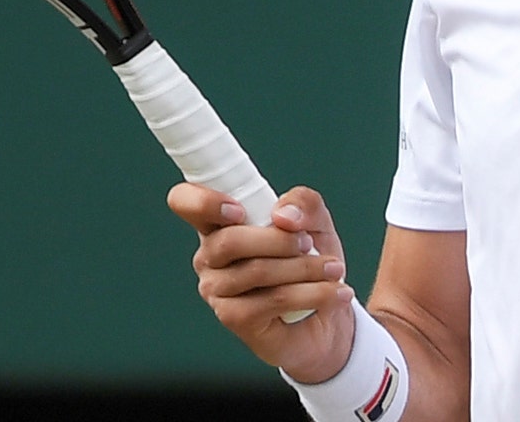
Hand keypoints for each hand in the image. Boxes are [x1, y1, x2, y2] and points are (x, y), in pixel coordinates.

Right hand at [168, 182, 356, 381]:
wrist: (329, 317)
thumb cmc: (311, 261)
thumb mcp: (316, 222)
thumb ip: (303, 203)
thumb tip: (283, 216)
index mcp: (219, 223)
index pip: (184, 202)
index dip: (202, 201)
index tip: (238, 210)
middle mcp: (209, 256)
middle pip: (229, 240)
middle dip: (279, 240)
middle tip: (309, 242)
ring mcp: (217, 290)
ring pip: (256, 271)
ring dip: (304, 268)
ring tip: (334, 269)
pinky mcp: (235, 319)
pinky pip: (274, 300)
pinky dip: (313, 293)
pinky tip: (336, 292)